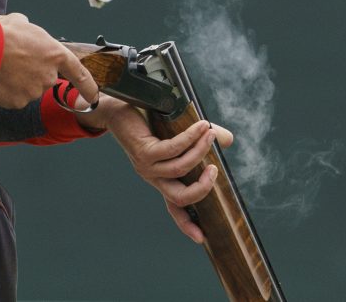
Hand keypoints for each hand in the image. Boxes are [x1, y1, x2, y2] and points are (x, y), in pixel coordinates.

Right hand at [0, 13, 99, 109]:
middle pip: (46, 79)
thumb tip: (26, 29)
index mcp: (55, 54)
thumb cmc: (1, 33)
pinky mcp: (18, 102)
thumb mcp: (22, 23)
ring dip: (19, 82)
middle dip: (33, 73)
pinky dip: (8, 92)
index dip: (88, 86)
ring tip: (3, 68)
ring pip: (29, 89)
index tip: (94, 95)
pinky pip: (15, 99)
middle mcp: (49, 75)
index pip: (79, 73)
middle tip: (15, 62)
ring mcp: (34, 91)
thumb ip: (32, 33)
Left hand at [82, 96, 234, 243]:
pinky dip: (191, 138)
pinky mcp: (144, 151)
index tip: (201, 238)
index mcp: (161, 178)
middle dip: (202, 188)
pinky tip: (201, 126)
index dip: (187, 224)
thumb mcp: (181, 133)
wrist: (118, 106)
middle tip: (215, 169)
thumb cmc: (150, 120)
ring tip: (210, 133)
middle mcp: (154, 177)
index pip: (174, 207)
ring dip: (201, 150)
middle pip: (179, 198)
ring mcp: (147, 166)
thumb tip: (227, 141)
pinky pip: (173, 149)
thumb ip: (203, 138)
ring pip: (181, 168)